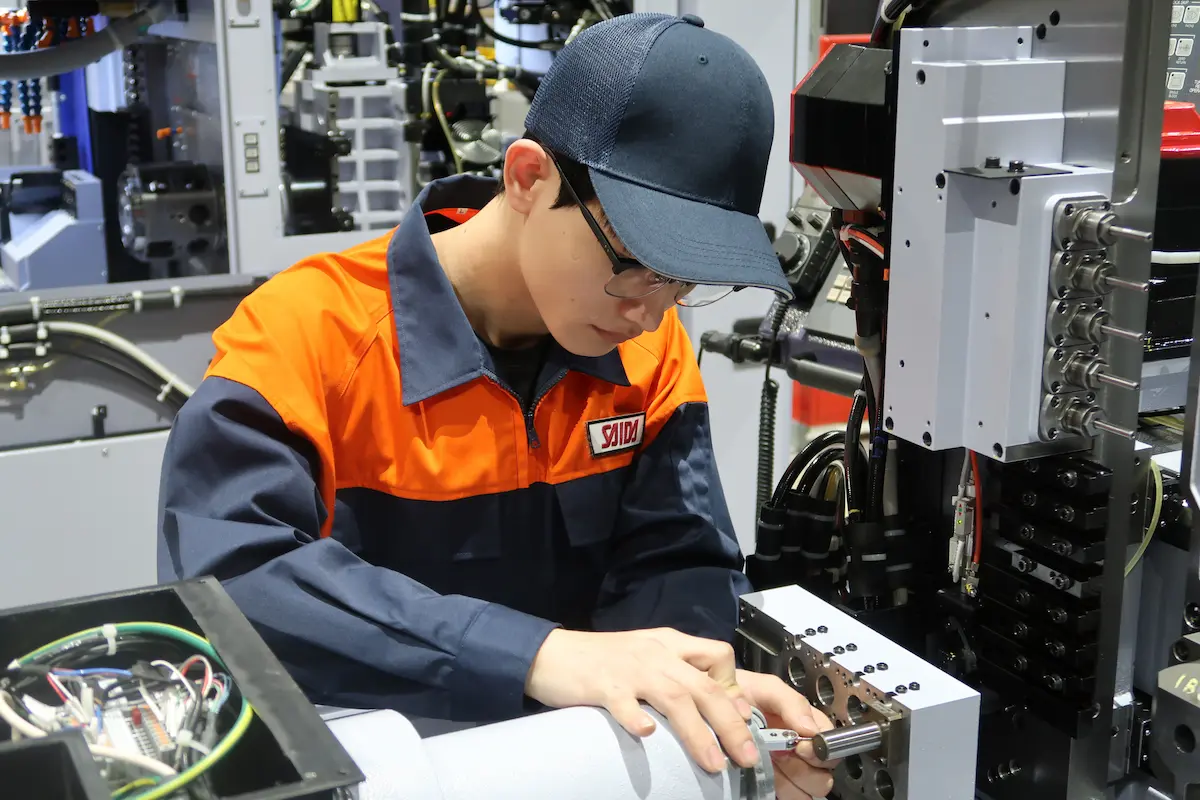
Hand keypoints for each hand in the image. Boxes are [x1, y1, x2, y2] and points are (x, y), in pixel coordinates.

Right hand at [525, 628, 758, 772]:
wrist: (552, 653)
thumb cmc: (602, 660)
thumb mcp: (647, 657)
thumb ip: (678, 674)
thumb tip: (714, 706)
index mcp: (670, 643)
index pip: (718, 655)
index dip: (735, 688)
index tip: (741, 720)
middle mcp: (656, 653)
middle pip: (704, 686)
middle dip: (731, 724)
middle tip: (747, 757)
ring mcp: (630, 669)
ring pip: (674, 697)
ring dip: (698, 733)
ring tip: (714, 764)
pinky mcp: (603, 685)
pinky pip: (624, 703)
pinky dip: (637, 718)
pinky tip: (646, 735)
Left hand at [734, 669, 836, 799]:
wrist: (706, 707)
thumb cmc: (733, 694)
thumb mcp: (763, 688)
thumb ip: (790, 701)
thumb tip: (811, 728)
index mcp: (801, 722)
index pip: (829, 739)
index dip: (822, 745)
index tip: (803, 744)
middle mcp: (797, 747)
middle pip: (825, 768)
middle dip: (811, 765)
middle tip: (787, 755)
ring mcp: (786, 768)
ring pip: (813, 787)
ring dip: (797, 779)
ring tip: (775, 765)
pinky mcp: (772, 784)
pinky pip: (793, 796)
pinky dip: (785, 791)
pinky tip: (770, 778)